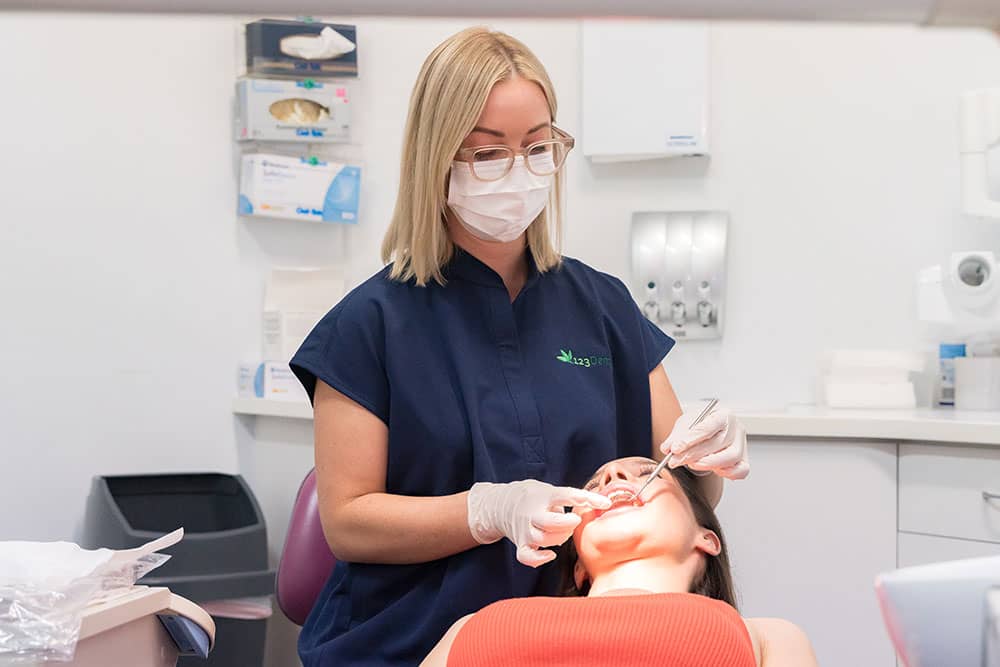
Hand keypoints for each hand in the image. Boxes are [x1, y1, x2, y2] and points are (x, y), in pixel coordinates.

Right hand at [467, 479, 611, 566]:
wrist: (500, 504)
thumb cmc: (532, 496)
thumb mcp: (548, 490)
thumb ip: (567, 498)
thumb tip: (593, 507)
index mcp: (543, 496)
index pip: (567, 495)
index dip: (588, 499)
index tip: (605, 503)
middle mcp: (532, 513)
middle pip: (551, 522)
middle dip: (568, 524)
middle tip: (575, 520)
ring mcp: (524, 530)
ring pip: (543, 539)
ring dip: (559, 538)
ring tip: (563, 532)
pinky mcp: (520, 543)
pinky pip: (527, 556)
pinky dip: (539, 559)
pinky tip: (550, 555)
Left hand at [661, 405, 749, 479]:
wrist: (711, 429)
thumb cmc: (701, 424)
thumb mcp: (686, 423)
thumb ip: (676, 436)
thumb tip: (667, 448)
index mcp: (723, 414)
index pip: (708, 426)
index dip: (690, 439)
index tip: (675, 448)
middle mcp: (736, 428)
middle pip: (718, 443)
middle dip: (693, 454)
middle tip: (676, 460)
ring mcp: (742, 444)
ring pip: (731, 457)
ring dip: (708, 463)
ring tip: (691, 464)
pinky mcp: (744, 459)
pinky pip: (741, 470)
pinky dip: (727, 472)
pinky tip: (712, 469)